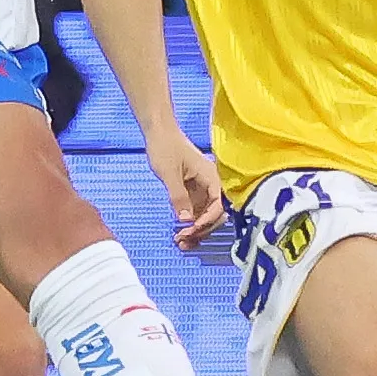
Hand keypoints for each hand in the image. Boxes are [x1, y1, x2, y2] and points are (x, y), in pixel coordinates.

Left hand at [144, 122, 225, 246]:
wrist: (159, 132)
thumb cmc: (165, 147)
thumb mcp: (169, 173)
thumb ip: (178, 196)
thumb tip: (186, 219)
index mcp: (211, 177)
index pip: (217, 205)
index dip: (207, 221)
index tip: (192, 229)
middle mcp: (210, 185)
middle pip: (214, 215)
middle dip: (201, 230)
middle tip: (183, 241)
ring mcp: (201, 189)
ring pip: (204, 216)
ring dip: (195, 230)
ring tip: (180, 243)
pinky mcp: (192, 192)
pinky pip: (195, 212)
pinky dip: (189, 223)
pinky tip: (180, 233)